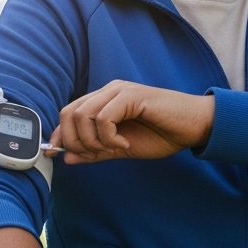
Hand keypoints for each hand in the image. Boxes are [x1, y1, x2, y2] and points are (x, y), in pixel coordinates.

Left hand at [49, 80, 213, 164]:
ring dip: (93, 140)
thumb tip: (67, 157)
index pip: (68, 113)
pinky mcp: (131, 95)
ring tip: (113, 148)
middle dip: (74, 140)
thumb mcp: (122, 148)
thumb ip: (96, 151)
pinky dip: (109, 137)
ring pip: (83, 115)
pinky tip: (125, 144)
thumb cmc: (163, 134)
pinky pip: (103, 117)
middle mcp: (108, 91)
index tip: (54, 154)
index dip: (58, 135)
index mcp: (104, 101)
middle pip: (69, 113)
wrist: (193, 127)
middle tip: (94, 154)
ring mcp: (119, 90)